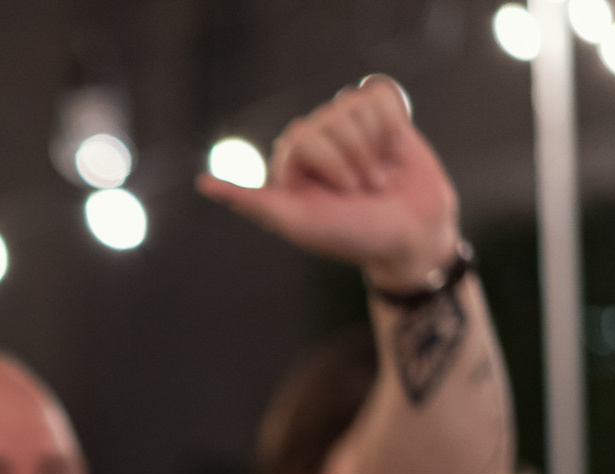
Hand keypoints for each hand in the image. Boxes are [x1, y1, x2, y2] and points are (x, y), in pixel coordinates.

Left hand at [197, 76, 459, 288]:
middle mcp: (315, 139)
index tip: (339, 199)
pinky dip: (395, 125)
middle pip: (332, 120)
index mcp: (289, 162)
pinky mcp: (381, 114)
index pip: (304, 135)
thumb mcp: (300, 224)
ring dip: (376, 147)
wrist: (412, 236)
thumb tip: (202, 184)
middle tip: (362, 192)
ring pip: (357, 107)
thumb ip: (254, 202)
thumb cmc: (355, 236)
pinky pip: (382, 94)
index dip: (331, 165)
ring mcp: (348, 125)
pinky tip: (394, 152)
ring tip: (379, 178)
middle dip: (355, 160)